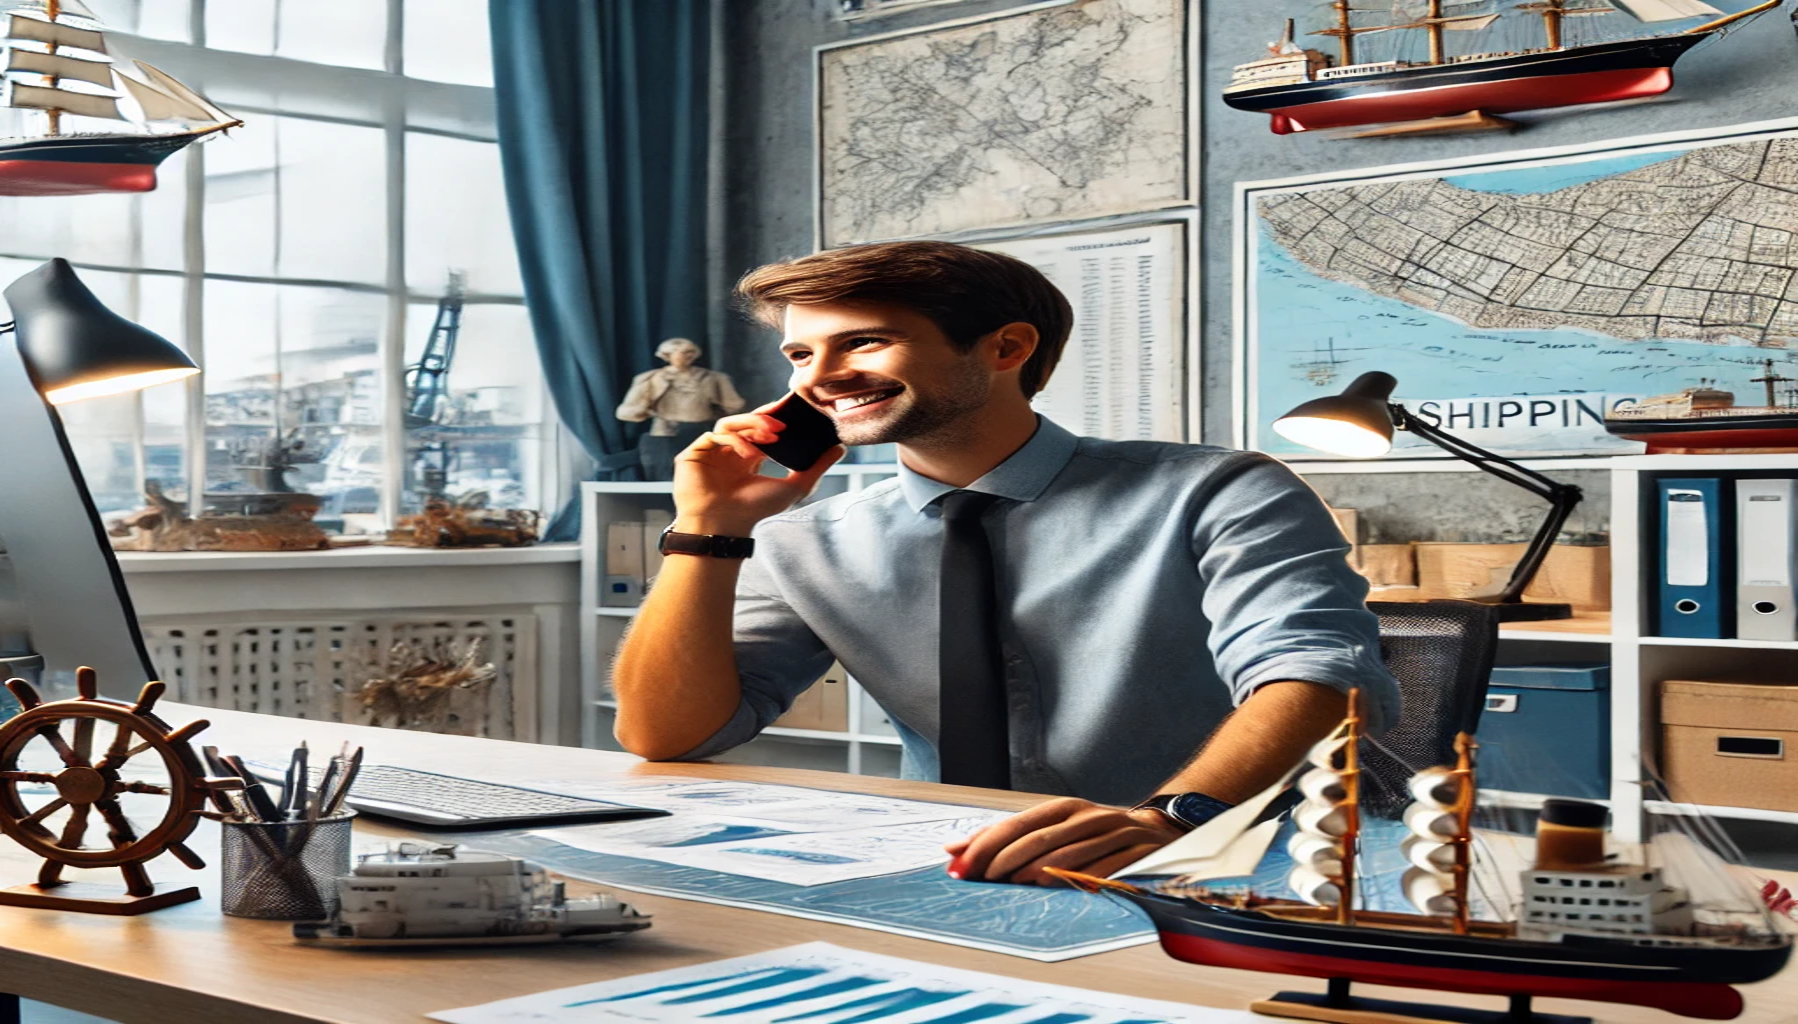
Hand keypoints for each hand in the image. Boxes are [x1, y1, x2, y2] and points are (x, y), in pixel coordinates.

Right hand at [673, 398, 844, 534]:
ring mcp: (710, 452)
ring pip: (730, 424)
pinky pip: (715, 435)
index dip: (774, 419)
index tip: (791, 412)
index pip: (760, 429)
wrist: (725, 527)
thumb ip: (817, 467)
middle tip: (783, 423)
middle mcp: (728, 452)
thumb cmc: (755, 511)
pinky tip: (750, 454)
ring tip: (771, 435)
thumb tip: (840, 448)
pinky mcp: (694, 454)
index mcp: (748, 458)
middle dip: (764, 419)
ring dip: (752, 425)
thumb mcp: (794, 487)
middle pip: (745, 422)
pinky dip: (734, 440)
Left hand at [942, 798, 1183, 886]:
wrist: (1159, 833)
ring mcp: (1113, 834)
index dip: (986, 845)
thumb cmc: (1094, 835)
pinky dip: (1076, 883)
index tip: (961, 866)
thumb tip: (952, 849)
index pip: (1017, 824)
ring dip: (1035, 874)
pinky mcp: (1135, 854)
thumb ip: (1006, 838)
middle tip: (982, 881)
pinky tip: (1057, 891)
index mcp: (1065, 808)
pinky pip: (1101, 871)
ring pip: (1066, 857)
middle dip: (1005, 863)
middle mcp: (1088, 817)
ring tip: (1012, 887)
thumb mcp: (1054, 829)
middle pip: (1038, 841)